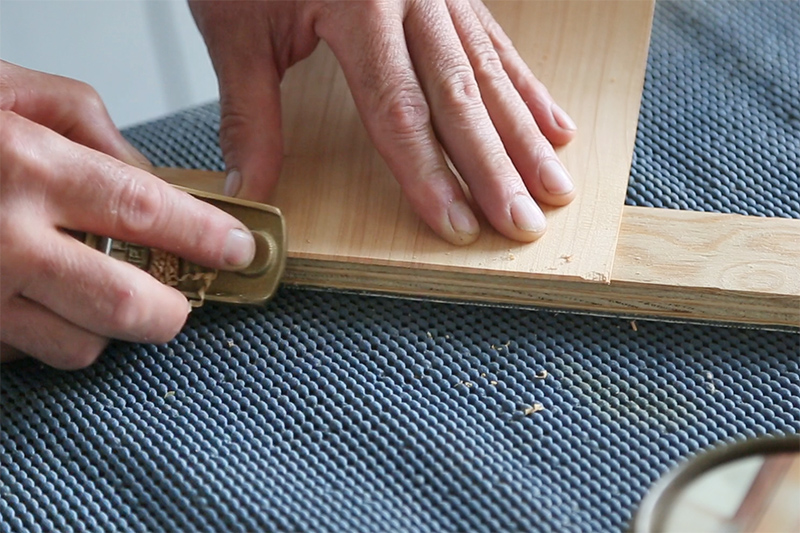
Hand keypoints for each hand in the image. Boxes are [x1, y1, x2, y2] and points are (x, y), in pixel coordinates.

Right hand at [0, 61, 255, 368]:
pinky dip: (49, 335)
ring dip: (107, 328)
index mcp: (25, 167)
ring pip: (81, 347)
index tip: (241, 249)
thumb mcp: (10, 90)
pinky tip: (39, 298)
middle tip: (182, 299)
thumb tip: (151, 174)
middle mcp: (2, 240)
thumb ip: (90, 124)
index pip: (146, 212)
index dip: (205, 236)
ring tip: (95, 290)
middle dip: (172, 311)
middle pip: (126, 304)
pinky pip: (28, 354)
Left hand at [190, 0, 576, 245]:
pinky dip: (525, 89)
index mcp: (357, 8)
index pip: (399, 110)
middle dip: (496, 168)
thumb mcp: (236, 31)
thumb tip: (251, 192)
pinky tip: (554, 123)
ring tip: (556, 185)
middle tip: (526, 224)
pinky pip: (496, 44)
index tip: (456, 226)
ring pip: (490, 73)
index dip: (428, 174)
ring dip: (525, 136)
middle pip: (459, 98)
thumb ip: (250, 115)